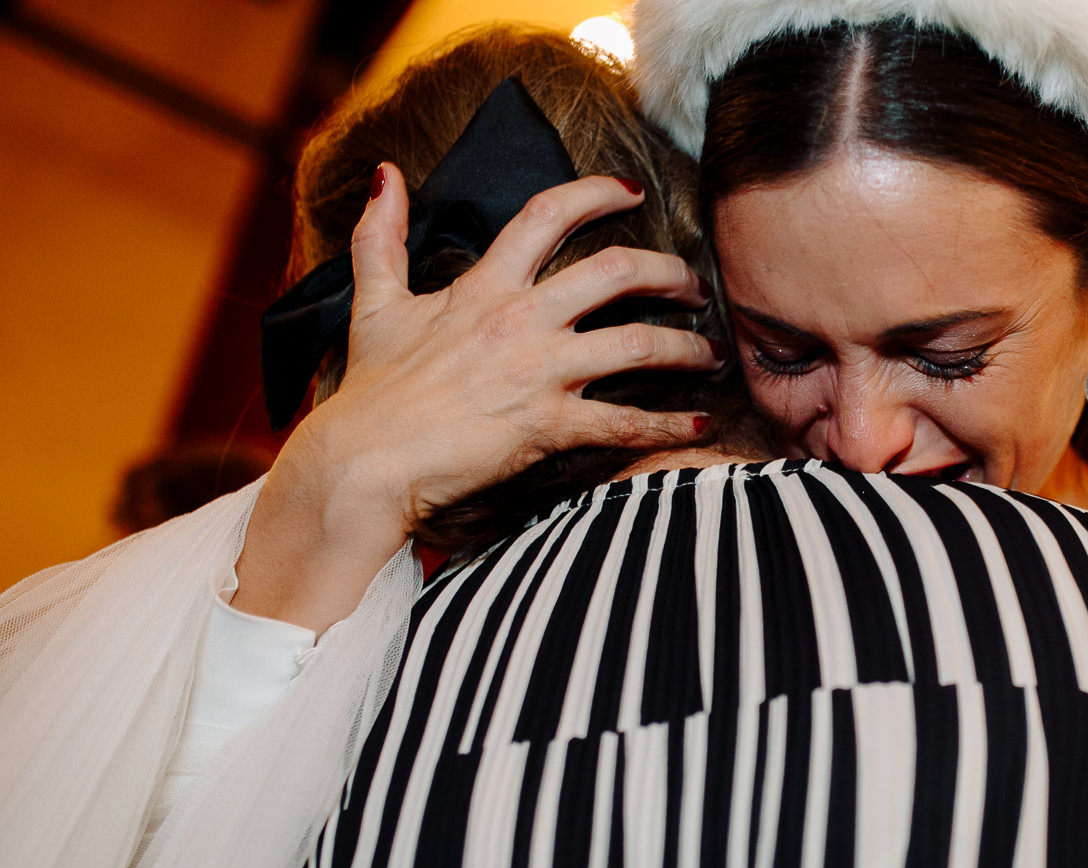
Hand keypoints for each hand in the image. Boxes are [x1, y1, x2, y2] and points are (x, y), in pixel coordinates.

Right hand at [234, 163, 721, 630]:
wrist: (363, 461)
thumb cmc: (371, 390)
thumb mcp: (373, 303)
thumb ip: (380, 236)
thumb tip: (386, 175)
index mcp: (485, 285)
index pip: (547, 215)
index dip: (595, 194)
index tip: (631, 191)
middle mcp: (521, 319)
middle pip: (618, 271)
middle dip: (670, 272)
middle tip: (696, 284)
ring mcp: (539, 372)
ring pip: (639, 344)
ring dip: (688, 348)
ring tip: (714, 354)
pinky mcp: (550, 425)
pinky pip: (627, 422)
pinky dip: (672, 424)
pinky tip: (702, 422)